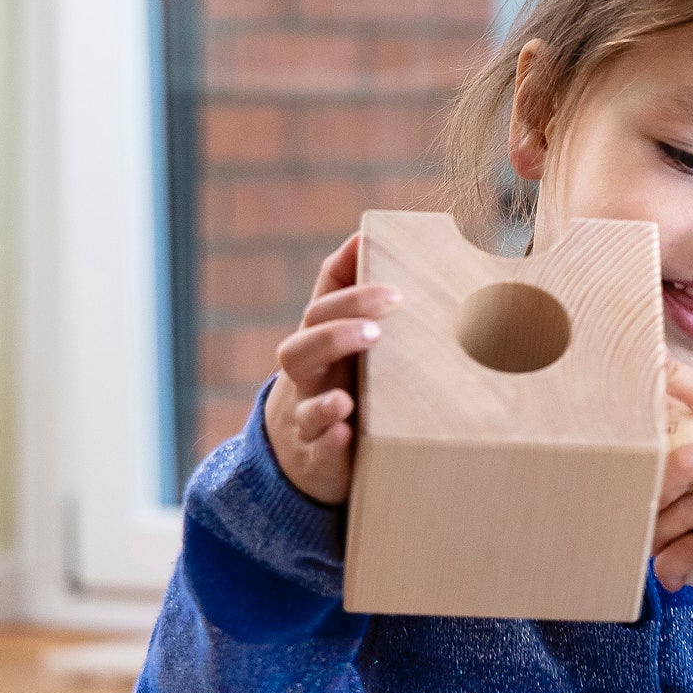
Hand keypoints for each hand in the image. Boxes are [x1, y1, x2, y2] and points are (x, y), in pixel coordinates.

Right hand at [264, 234, 399, 505]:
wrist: (298, 458)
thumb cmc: (334, 383)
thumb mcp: (339, 340)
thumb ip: (349, 291)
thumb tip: (365, 233)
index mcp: (318, 344)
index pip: (321, 309)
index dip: (352, 295)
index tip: (394, 290)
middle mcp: (306, 378)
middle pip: (301, 347)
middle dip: (338, 331)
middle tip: (382, 323)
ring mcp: (306, 418)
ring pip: (303, 400)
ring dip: (327, 397)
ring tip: (350, 389)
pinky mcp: (316, 459)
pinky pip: (316, 449)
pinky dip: (328, 439)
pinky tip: (344, 431)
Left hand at [655, 362, 692, 587]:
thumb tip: (653, 395)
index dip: (676, 379)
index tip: (649, 366)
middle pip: (688, 463)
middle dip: (651, 485)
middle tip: (624, 496)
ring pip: (689, 512)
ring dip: (656, 530)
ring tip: (637, 536)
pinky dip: (677, 561)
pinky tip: (663, 572)